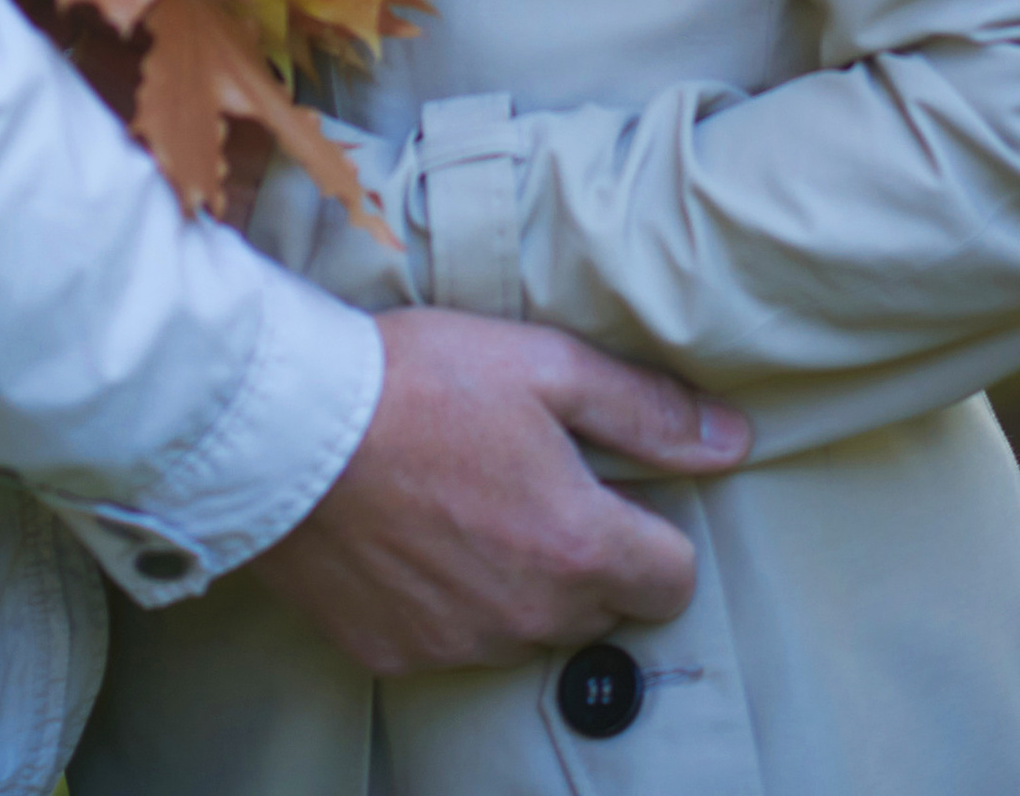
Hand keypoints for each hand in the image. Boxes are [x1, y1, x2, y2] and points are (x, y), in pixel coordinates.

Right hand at [253, 307, 749, 676]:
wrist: (287, 430)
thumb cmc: (418, 383)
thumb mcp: (544, 366)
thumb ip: (647, 410)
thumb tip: (733, 440)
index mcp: (577, 546)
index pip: (674, 580)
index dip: (653, 528)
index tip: (609, 485)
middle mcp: (530, 615)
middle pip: (602, 607)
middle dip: (586, 554)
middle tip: (530, 478)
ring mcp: (462, 644)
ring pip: (531, 627)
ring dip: (520, 579)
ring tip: (466, 498)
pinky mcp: (400, 653)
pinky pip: (458, 640)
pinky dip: (451, 599)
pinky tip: (417, 536)